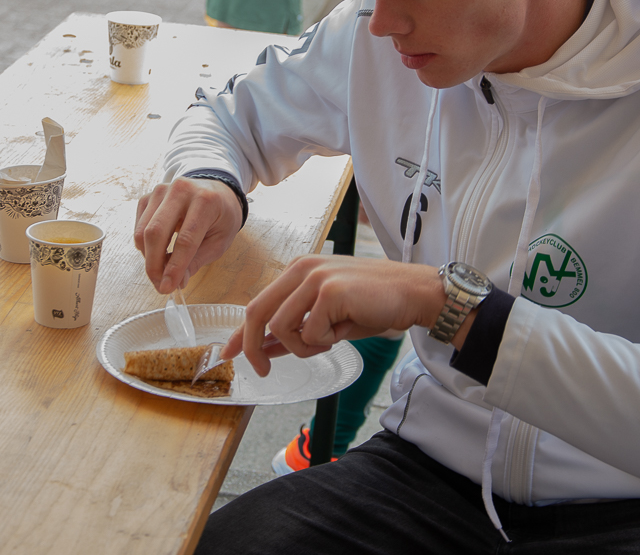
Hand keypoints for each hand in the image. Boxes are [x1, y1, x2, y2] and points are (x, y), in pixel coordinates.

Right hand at [134, 177, 242, 294]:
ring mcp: (161, 191)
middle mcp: (181, 190)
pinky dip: (144, 246)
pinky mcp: (148, 197)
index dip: (175, 266)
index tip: (168, 287)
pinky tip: (157, 252)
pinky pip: (138, 227)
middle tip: (160, 285)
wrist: (216, 191)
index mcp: (206, 201)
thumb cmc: (221, 216)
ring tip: (161, 270)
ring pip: (143, 231)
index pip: (185, 238)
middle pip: (156, 232)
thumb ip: (197, 261)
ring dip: (148, 257)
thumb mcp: (219, 241)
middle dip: (154, 264)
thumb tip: (175, 282)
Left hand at [219, 255, 443, 376]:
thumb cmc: (372, 305)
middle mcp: (302, 268)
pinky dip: (327, 342)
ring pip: (282, 328)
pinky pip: (311, 334)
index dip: (240, 332)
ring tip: (331, 338)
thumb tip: (265, 350)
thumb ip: (296, 330)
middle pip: (257, 312)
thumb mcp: (327, 319)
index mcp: (298, 270)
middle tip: (263, 370)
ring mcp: (315, 277)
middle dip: (254, 347)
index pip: (257, 302)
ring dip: (304, 346)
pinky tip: (347, 329)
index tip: (227, 353)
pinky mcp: (330, 291)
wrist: (413, 294)